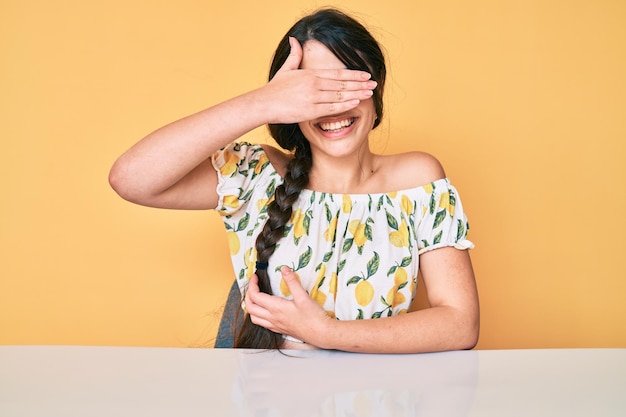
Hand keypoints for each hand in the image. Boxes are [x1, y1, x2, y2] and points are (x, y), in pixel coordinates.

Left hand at [245, 266, 332, 345]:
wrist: (321, 333)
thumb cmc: (313, 317)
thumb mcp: (303, 296)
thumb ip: (292, 281)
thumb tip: (284, 269)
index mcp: (276, 308)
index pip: (255, 296)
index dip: (252, 285)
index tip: (255, 277)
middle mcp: (273, 318)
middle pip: (250, 307)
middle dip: (248, 295)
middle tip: (253, 285)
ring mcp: (275, 325)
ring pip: (254, 318)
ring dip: (251, 307)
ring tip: (255, 298)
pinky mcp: (280, 330)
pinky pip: (262, 324)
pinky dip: (258, 316)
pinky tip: (265, 311)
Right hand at [261, 37, 376, 123]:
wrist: (264, 103)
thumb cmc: (274, 89)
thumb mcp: (286, 69)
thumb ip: (294, 55)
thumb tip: (294, 39)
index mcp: (310, 74)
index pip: (337, 73)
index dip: (353, 74)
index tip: (365, 75)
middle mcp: (314, 84)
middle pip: (342, 83)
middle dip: (360, 84)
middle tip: (374, 84)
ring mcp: (313, 97)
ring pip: (340, 94)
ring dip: (357, 93)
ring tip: (370, 93)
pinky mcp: (310, 110)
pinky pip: (332, 107)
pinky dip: (345, 104)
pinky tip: (356, 102)